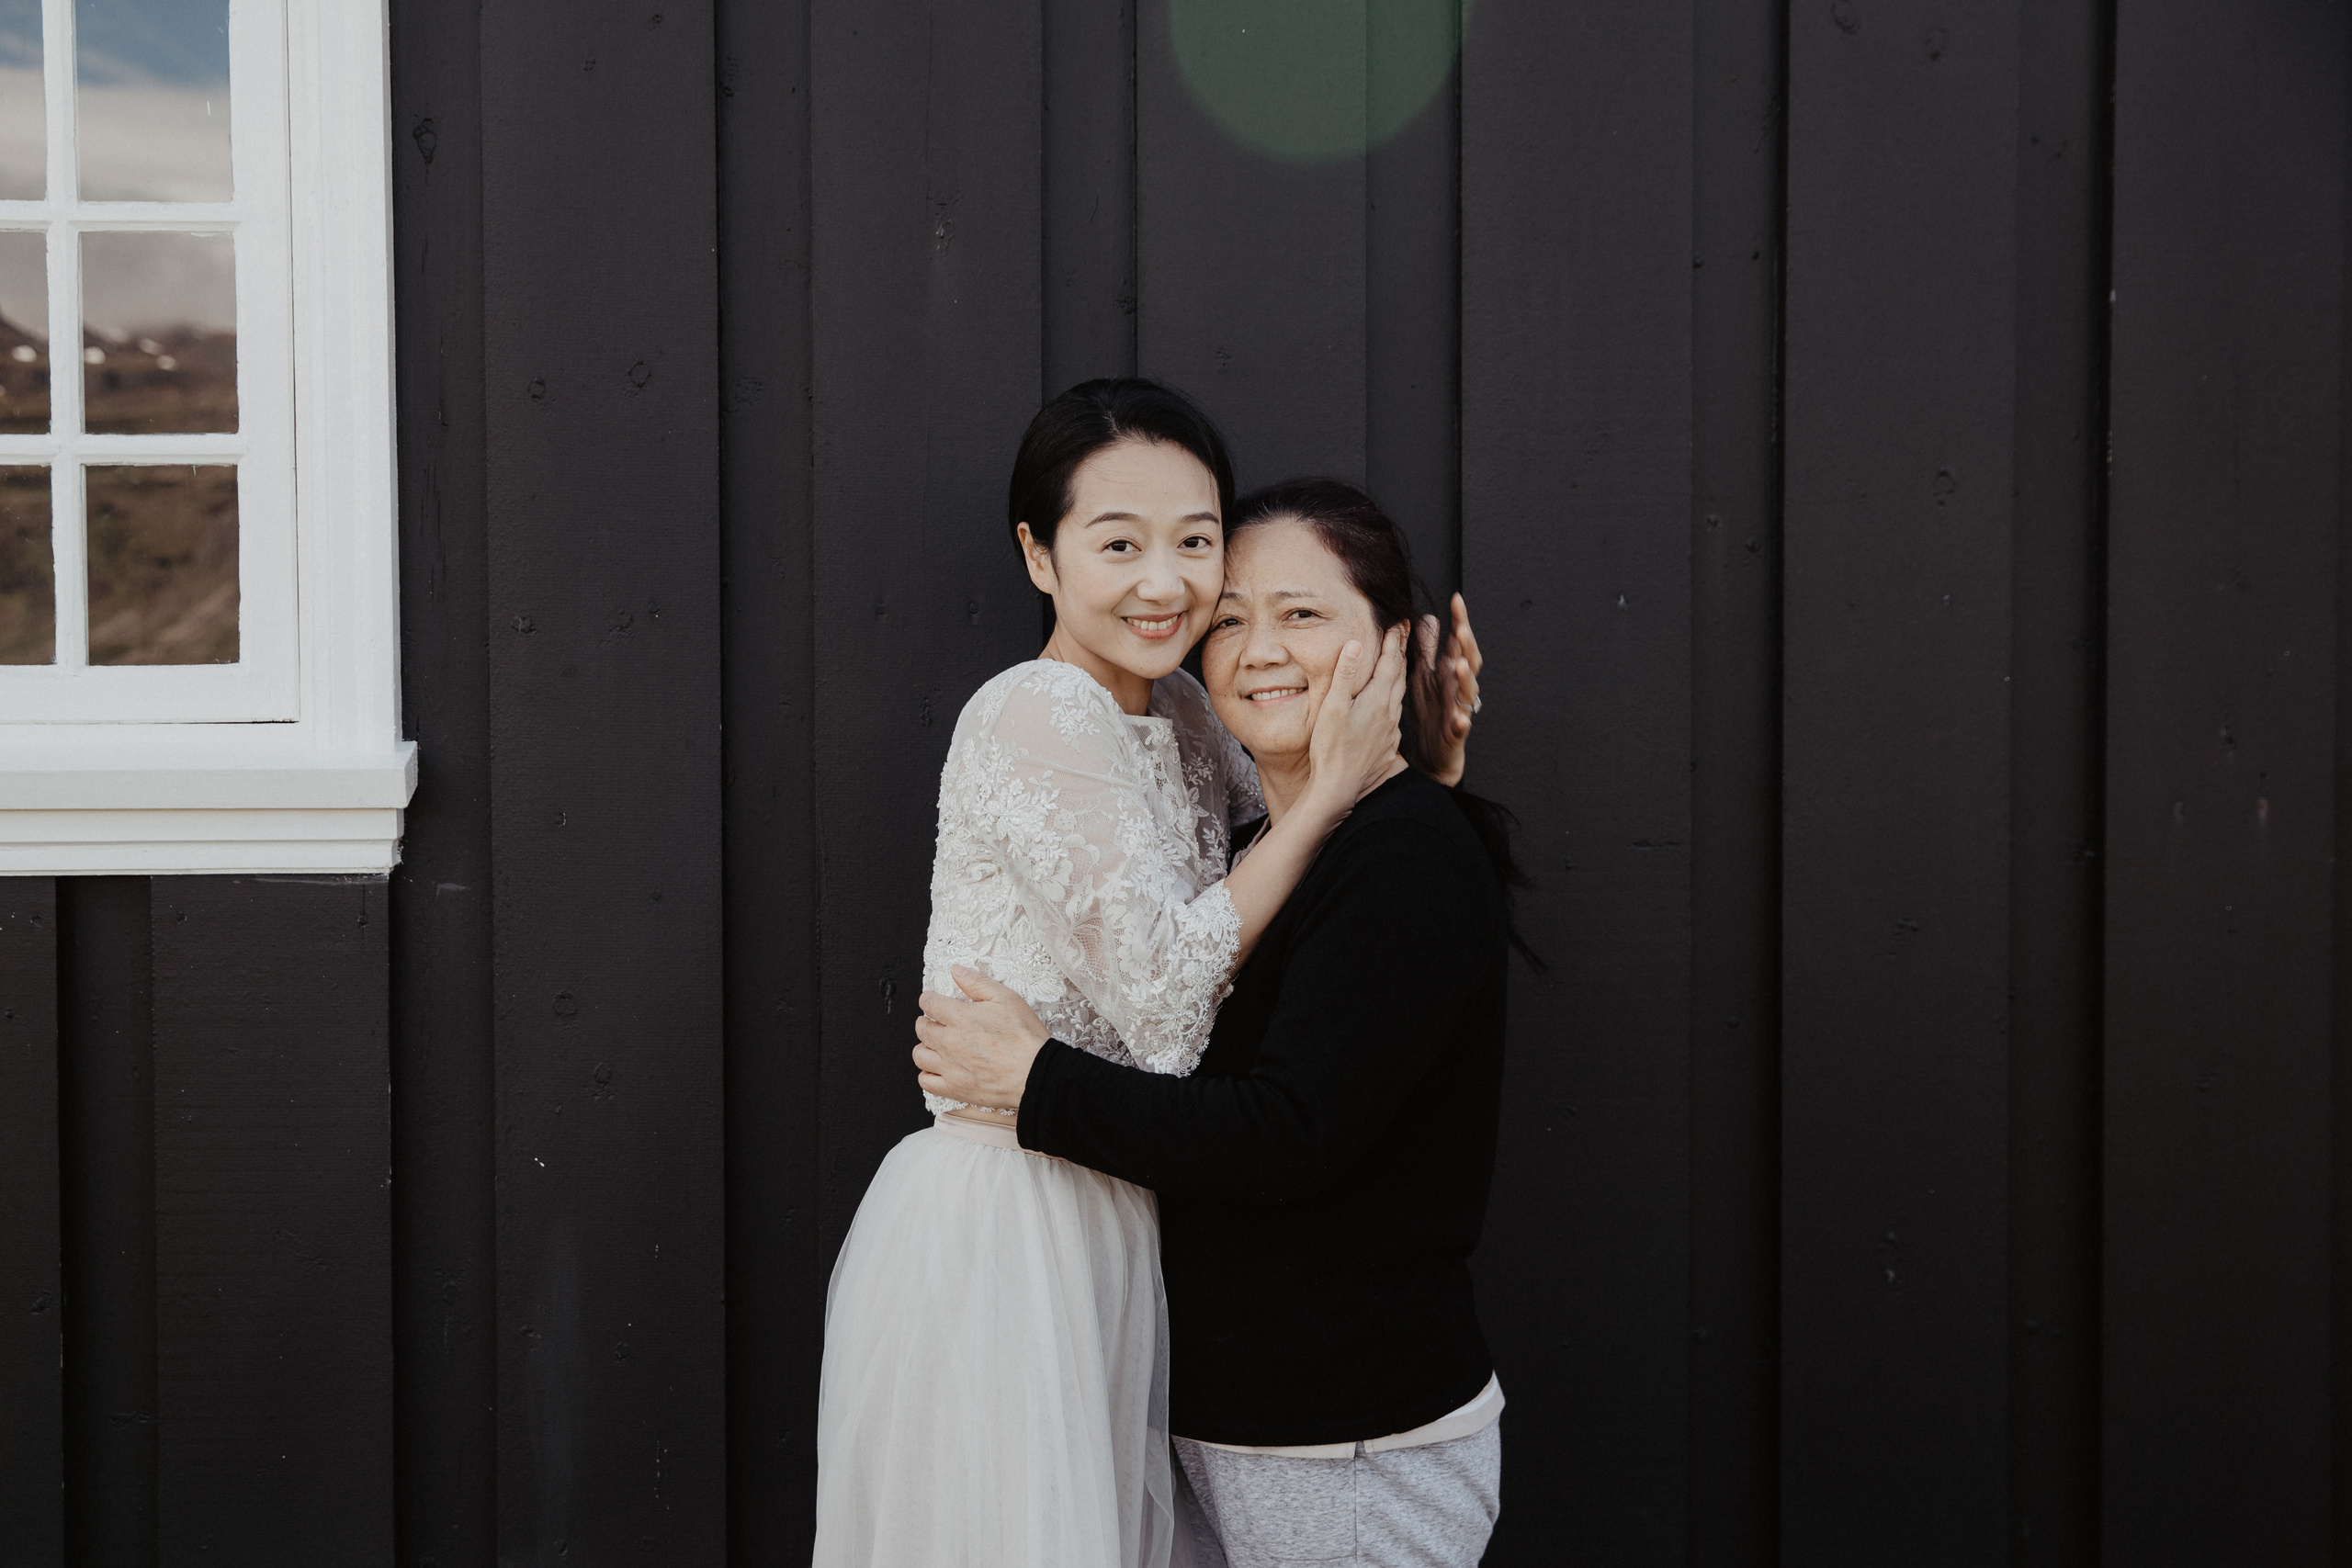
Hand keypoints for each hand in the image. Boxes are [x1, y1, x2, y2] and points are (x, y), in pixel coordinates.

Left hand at [912, 965, 1051, 1110]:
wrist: (1035, 1073)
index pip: (929, 1003)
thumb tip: (956, 971)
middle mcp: (949, 1042)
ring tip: (936, 1045)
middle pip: (921, 1029)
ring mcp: (950, 1067)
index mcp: (960, 1017)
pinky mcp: (954, 1088)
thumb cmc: (1025, 1037)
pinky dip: (927, 1074)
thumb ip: (977, 983)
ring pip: (919, 1055)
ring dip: (924, 1047)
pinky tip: (938, 1069)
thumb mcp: (1007, 999)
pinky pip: (926, 1081)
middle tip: (935, 1021)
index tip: (933, 1001)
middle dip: (925, 1021)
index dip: (929, 999)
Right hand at [1305, 622, 1407, 811]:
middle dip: (1401, 653)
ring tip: (1398, 662)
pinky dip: (1395, 699)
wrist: (1340, 788)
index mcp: (1377, 700)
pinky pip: (1396, 714)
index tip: (1398, 623)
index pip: (1390, 662)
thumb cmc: (1331, 749)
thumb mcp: (1332, 707)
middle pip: (1400, 676)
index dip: (1394, 641)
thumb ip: (1344, 675)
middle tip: (1404, 634)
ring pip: (1400, 695)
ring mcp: (1391, 730)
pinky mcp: (1388, 745)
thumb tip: (1355, 645)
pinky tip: (1390, 702)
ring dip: (1401, 675)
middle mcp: (1389, 713)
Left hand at [1422, 592, 1482, 786]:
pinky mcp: (1456, 734)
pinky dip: (1462, 722)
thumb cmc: (1431, 712)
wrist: (1431, 754)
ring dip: (1467, 679)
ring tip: (1461, 666)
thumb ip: (1428, 649)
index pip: (1458, 643)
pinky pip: (1461, 727)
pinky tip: (1461, 718)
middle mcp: (1459, 689)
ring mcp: (1460, 711)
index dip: (1459, 622)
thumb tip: (1430, 618)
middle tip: (1462, 629)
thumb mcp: (1425, 675)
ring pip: (1468, 693)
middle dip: (1467, 646)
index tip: (1456, 599)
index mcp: (1451, 673)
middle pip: (1468, 663)